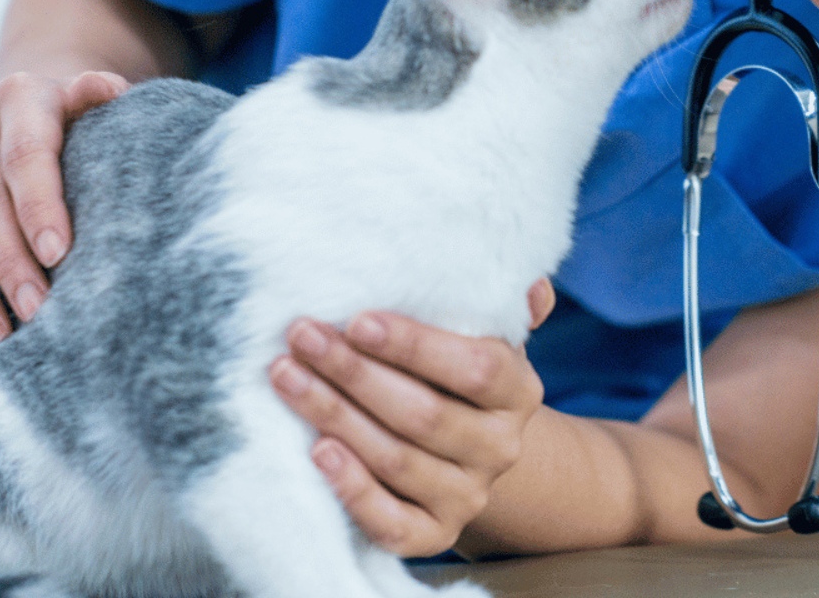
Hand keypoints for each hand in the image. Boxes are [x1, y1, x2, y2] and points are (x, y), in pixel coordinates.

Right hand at [0, 70, 128, 347]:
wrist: (36, 115)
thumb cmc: (85, 126)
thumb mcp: (101, 108)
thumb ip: (103, 101)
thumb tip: (106, 89)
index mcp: (22, 98)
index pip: (25, 155)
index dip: (39, 205)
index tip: (60, 254)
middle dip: (9, 262)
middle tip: (37, 310)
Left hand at [268, 279, 554, 556]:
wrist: (465, 448)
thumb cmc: (452, 370)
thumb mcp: (478, 331)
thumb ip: (497, 302)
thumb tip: (532, 285)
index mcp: (516, 390)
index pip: (474, 368)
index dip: (414, 346)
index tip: (357, 320)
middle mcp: (500, 447)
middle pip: (424, 414)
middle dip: (354, 372)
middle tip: (302, 336)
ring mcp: (468, 495)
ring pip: (397, 460)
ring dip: (334, 415)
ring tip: (286, 376)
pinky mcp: (433, 533)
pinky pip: (392, 522)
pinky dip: (353, 489)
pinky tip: (317, 450)